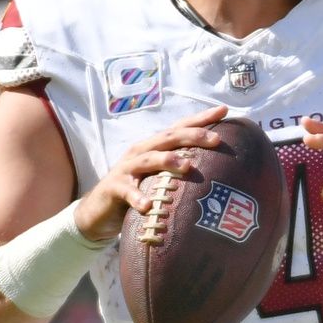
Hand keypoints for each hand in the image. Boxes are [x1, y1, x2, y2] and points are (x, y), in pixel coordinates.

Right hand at [74, 105, 227, 240]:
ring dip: (168, 161)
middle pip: (168, 138)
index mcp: (154, 147)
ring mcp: (127, 169)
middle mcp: (141, 152)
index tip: (224, 111)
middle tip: (216, 140)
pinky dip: (137, 197)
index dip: (201, 119)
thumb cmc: (137, 190)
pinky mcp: (114, 188)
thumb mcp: (159, 177)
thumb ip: (181, 171)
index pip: (180, 128)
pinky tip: (148, 205)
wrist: (98, 211)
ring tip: (187, 166)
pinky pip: (127, 192)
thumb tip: (218, 171)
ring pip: (149, 160)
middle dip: (193, 136)